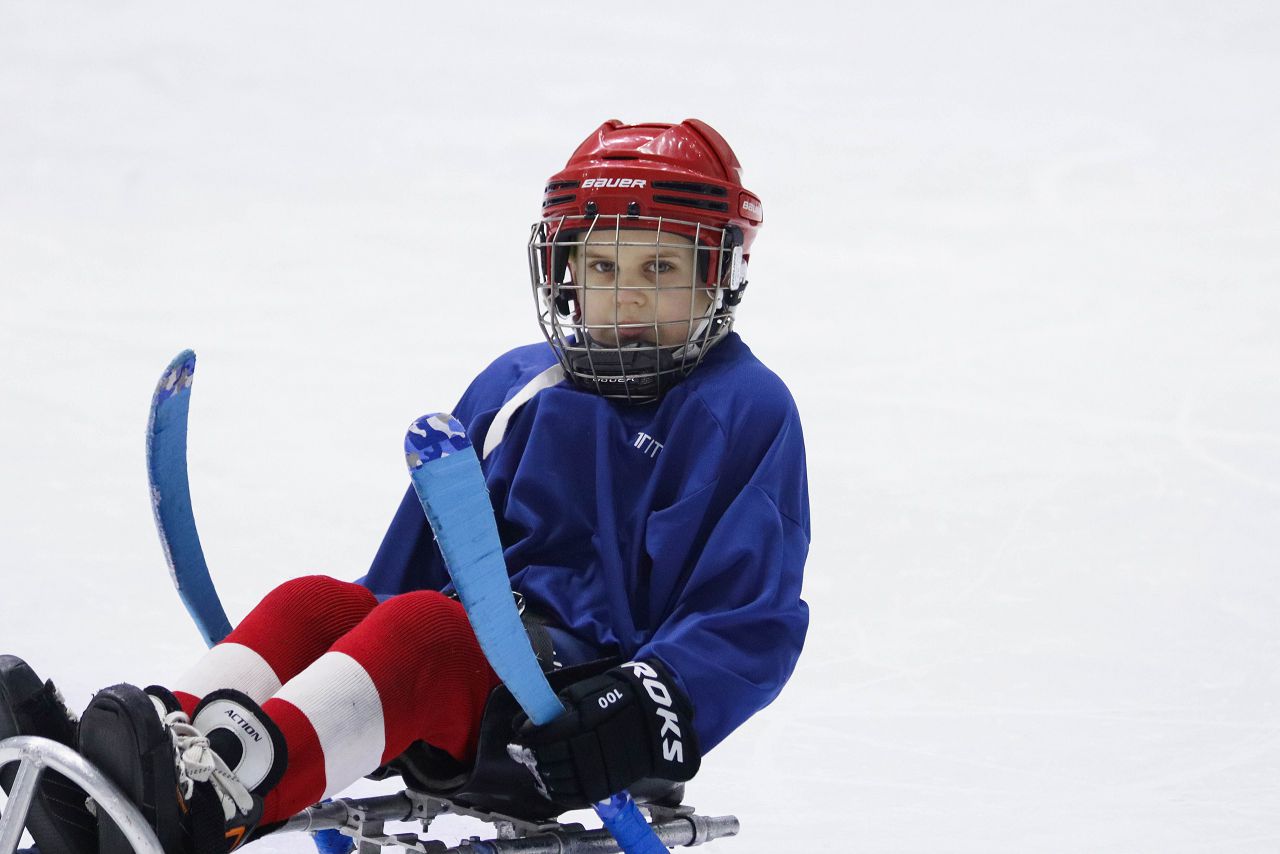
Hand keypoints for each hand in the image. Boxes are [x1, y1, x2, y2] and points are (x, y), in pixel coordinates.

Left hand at [510, 659, 699, 806]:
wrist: (661, 716)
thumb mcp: (591, 690)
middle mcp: (596, 745)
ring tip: (537, 766)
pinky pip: (576, 796)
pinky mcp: (609, 785)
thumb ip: (558, 707)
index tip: (520, 735)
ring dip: (543, 774)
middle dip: (533, 756)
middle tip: (523, 751)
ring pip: (561, 779)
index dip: (530, 737)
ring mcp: (603, 768)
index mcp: (590, 718)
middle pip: (551, 758)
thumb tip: (522, 723)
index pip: (549, 734)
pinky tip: (551, 783)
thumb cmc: (622, 696)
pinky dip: (558, 792)